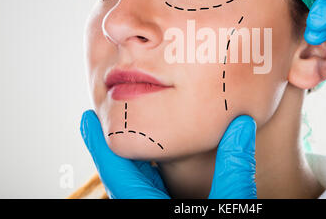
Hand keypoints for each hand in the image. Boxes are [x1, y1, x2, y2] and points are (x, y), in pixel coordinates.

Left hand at [80, 110, 256, 198]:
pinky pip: (147, 193)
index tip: (84, 119)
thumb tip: (241, 125)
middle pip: (124, 177)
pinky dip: (149, 173)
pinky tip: (157, 162)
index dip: (100, 146)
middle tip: (116, 115)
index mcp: (152, 212)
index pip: (118, 176)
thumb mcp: (231, 206)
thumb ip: (235, 167)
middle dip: (119, 145)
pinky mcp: (165, 212)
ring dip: (135, 159)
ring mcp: (152, 214)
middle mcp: (145, 213)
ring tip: (135, 132)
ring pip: (135, 186)